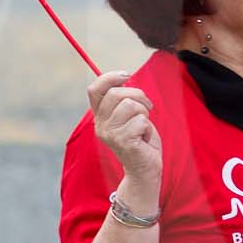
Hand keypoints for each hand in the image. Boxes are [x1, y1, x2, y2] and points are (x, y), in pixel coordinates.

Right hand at [88, 69, 160, 186]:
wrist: (145, 167)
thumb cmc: (140, 138)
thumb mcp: (129, 114)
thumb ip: (123, 99)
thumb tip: (124, 76)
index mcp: (100, 116)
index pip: (95, 89)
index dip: (109, 77)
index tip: (126, 75)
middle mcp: (100, 125)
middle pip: (116, 93)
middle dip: (138, 96)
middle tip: (146, 108)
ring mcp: (110, 134)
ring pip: (130, 105)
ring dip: (144, 112)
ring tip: (143, 125)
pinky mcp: (123, 142)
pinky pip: (140, 121)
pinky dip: (147, 127)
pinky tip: (144, 137)